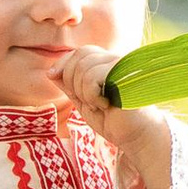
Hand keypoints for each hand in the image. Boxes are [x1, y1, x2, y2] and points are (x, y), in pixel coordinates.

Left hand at [60, 64, 172, 188]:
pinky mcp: (126, 74)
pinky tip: (106, 105)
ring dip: (84, 93)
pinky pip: (93, 77)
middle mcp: (116, 59)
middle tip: (88, 101)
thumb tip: (50, 72)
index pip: (79, 52)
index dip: (63, 63)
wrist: (137, 136)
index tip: (52, 76)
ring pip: (83, 68)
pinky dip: (92, 95)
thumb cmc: (114, 121)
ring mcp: (123, 65)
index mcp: (107, 63)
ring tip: (100, 105)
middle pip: (79, 56)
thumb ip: (69, 86)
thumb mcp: (84, 102)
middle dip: (72, 81)